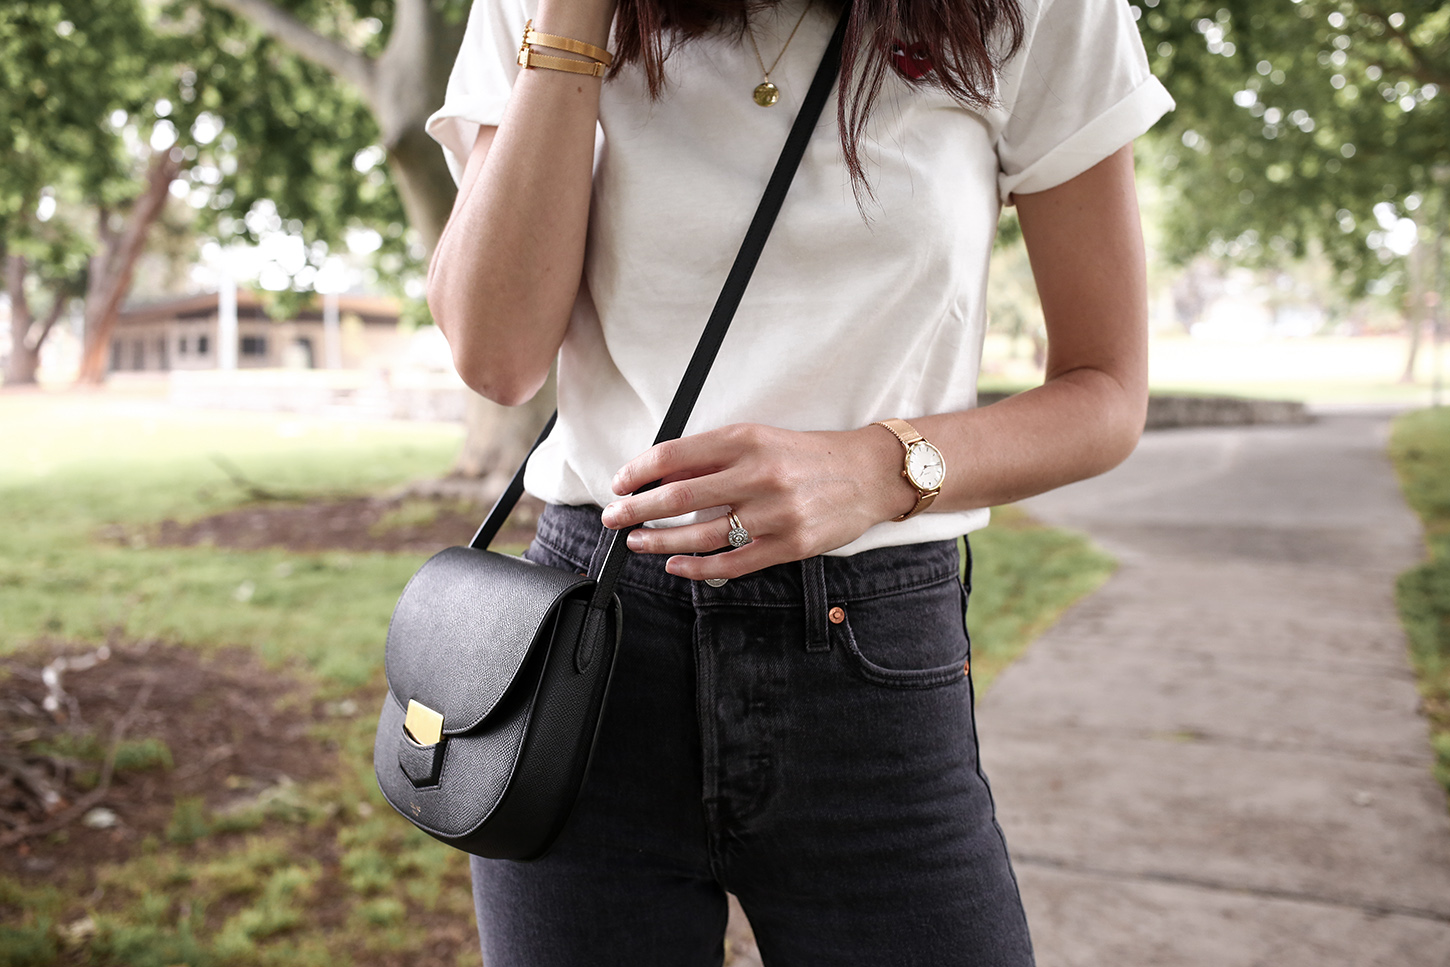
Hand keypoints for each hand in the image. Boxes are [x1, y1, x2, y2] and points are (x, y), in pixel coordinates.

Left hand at [600, 423, 914, 580]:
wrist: (867, 474)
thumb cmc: (809, 455)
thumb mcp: (760, 439)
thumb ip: (713, 457)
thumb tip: (661, 475)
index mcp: (747, 440)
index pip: (675, 456)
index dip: (639, 472)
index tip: (620, 483)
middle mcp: (759, 475)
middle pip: (678, 497)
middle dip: (636, 509)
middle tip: (612, 517)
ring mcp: (774, 514)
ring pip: (700, 536)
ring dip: (660, 541)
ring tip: (637, 541)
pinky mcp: (789, 545)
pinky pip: (731, 563)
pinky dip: (697, 568)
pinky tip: (677, 566)